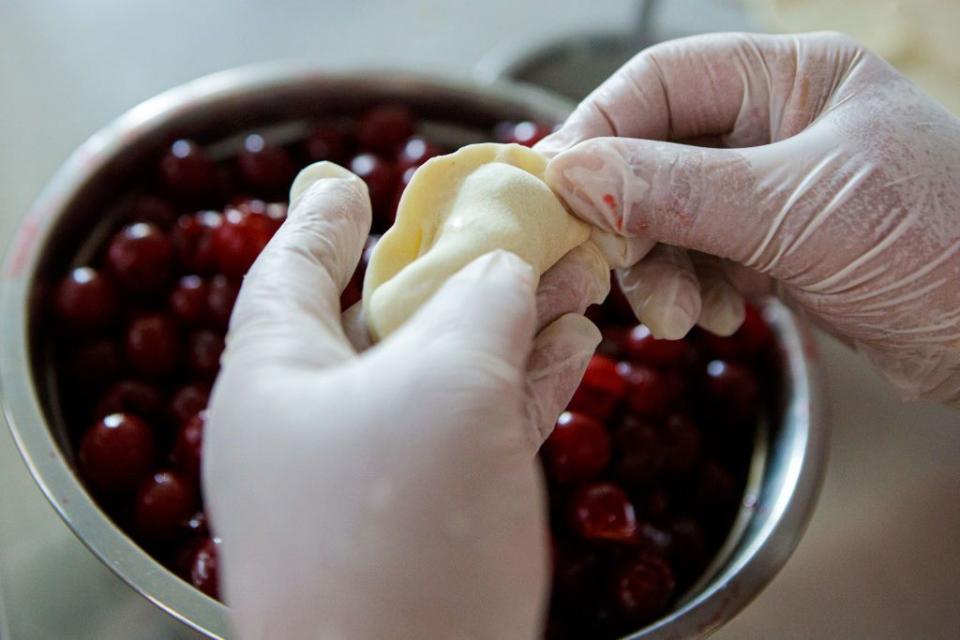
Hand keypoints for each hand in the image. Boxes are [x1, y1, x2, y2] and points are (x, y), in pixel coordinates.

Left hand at [203, 162, 602, 637]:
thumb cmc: (399, 530)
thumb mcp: (442, 385)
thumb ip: (477, 306)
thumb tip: (504, 268)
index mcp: (276, 382)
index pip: (289, 273)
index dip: (321, 218)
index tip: (346, 178)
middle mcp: (316, 425)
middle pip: (385, 317)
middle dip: (456, 266)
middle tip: (513, 220)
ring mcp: (377, 475)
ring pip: (446, 369)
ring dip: (510, 319)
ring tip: (573, 272)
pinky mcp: (432, 518)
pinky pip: (476, 424)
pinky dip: (523, 380)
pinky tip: (573, 342)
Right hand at [540, 32, 959, 403]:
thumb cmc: (943, 243)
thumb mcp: (798, 210)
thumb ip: (680, 191)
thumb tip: (574, 175)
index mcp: (790, 79)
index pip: (660, 83)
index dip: (600, 132)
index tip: (558, 190)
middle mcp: (774, 125)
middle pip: (654, 155)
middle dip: (632, 220)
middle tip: (619, 270)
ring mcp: (770, 189)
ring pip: (668, 215)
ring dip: (660, 268)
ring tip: (679, 313)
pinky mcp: (773, 246)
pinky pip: (699, 258)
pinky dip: (692, 289)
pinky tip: (715, 316)